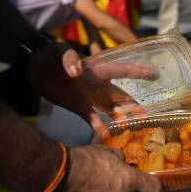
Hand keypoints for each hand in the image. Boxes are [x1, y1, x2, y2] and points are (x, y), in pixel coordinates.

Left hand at [28, 42, 157, 124]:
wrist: (34, 69)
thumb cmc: (50, 56)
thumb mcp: (60, 53)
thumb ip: (69, 60)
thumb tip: (77, 72)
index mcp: (99, 70)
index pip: (124, 70)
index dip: (140, 72)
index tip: (156, 75)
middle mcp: (99, 85)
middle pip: (122, 96)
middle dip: (135, 106)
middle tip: (148, 116)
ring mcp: (90, 97)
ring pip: (112, 110)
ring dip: (121, 119)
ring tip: (132, 130)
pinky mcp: (79, 107)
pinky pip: (94, 119)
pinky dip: (101, 128)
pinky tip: (107, 138)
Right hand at [48, 145, 161, 191]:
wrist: (58, 176)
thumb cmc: (85, 160)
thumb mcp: (107, 152)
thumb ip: (119, 159)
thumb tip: (122, 162)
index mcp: (129, 182)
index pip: (154, 189)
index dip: (153, 184)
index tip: (149, 180)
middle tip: (126, 184)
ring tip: (102, 187)